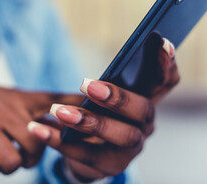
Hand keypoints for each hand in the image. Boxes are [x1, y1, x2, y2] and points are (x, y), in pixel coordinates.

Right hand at [0, 80, 81, 178]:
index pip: (58, 104)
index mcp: (24, 99)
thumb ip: (54, 100)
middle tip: (26, 155)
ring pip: (12, 161)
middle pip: (37, 143)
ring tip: (4, 159)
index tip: (88, 127)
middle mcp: (5, 108)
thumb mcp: (22, 97)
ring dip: (11, 167)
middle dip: (34, 157)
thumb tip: (86, 102)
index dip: (76, 116)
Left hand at [29, 37, 178, 180]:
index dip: (166, 63)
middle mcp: (145, 125)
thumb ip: (114, 80)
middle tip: (87, 85)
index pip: (166, 82)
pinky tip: (39, 128)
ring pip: (119, 135)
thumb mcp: (107, 95)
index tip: (161, 40)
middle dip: (117, 97)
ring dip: (89, 122)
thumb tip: (106, 65)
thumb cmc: (100, 114)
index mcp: (146, 101)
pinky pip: (87, 155)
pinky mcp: (111, 166)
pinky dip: (61, 141)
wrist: (89, 151)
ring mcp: (131, 148)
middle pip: (143, 110)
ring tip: (58, 111)